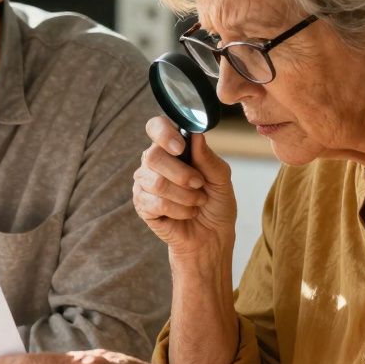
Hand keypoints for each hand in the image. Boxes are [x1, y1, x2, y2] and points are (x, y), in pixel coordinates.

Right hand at [132, 117, 236, 257]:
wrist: (212, 236)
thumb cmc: (216, 204)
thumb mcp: (221, 179)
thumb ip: (208, 158)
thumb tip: (195, 135)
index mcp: (172, 148)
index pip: (156, 127)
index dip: (164, 133)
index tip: (181, 147)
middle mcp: (154, 162)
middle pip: (153, 156)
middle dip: (182, 174)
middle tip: (199, 184)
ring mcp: (144, 183)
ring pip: (156, 182)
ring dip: (185, 196)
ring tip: (197, 202)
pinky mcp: (142, 205)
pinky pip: (155, 203)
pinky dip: (179, 210)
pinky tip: (187, 213)